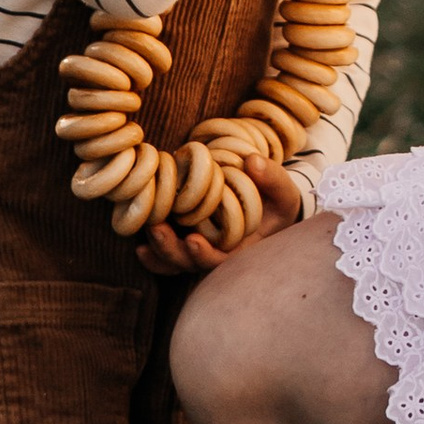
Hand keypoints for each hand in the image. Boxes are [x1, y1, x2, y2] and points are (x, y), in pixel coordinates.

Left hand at [136, 157, 303, 275]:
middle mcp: (215, 253)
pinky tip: (139, 242)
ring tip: (147, 227)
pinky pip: (164, 251)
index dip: (204, 255)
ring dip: (157, 248)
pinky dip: (152, 251)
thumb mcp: (284, 193)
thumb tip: (252, 161)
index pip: (219, 261)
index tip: (193, 240)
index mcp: (240, 250)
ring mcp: (197, 246)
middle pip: (187, 263)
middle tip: (156, 229)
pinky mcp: (184, 235)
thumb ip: (272, 179)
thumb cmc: (276, 204)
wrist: (266, 205)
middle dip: (169, 250)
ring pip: (172, 260)